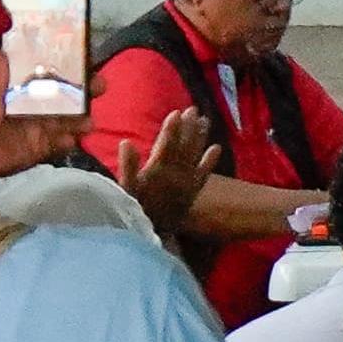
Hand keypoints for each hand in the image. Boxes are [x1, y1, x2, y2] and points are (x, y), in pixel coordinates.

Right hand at [114, 106, 220, 235]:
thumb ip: (128, 166)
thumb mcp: (126, 189)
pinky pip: (204, 174)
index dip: (171, 129)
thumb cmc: (135, 208)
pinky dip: (210, 161)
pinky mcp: (192, 191)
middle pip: (183, 146)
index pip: (165, 145)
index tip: (176, 113)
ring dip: (199, 137)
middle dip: (188, 127)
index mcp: (157, 170)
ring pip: (194, 155)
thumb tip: (126, 142)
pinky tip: (217, 148)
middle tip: (193, 109)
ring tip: (204, 120)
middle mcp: (175, 174)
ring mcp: (186, 182)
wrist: (151, 233)